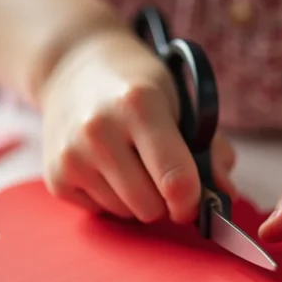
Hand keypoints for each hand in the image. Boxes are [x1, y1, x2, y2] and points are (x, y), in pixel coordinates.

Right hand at [39, 28, 235, 222]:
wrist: (74, 67)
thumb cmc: (136, 86)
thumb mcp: (180, 100)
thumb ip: (210, 147)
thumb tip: (226, 192)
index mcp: (139, 104)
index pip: (176, 179)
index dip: (192, 200)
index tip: (194, 199)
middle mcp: (99, 130)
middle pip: (151, 206)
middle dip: (165, 200)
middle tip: (161, 174)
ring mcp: (72, 155)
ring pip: (127, 214)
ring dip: (138, 200)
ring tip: (132, 164)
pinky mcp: (55, 177)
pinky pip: (102, 212)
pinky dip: (112, 199)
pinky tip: (107, 168)